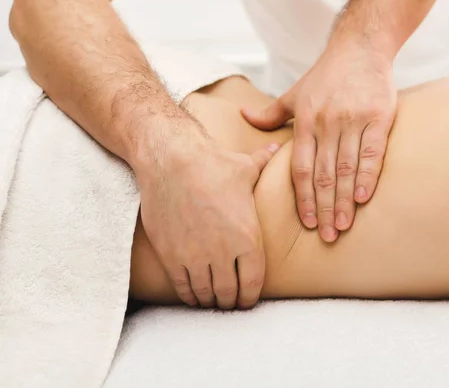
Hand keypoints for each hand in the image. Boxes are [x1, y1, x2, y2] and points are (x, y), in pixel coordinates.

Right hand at [135, 123, 279, 308]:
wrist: (170, 161)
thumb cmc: (212, 164)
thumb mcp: (245, 167)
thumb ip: (264, 164)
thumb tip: (277, 147)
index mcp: (247, 236)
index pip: (253, 283)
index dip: (251, 297)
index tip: (248, 300)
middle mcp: (223, 251)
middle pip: (229, 294)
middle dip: (231, 302)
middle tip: (230, 303)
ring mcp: (195, 256)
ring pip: (206, 294)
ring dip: (210, 301)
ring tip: (212, 300)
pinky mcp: (171, 255)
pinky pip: (183, 287)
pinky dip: (189, 295)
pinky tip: (193, 295)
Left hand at [242, 40, 396, 242]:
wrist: (360, 48)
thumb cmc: (326, 75)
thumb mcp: (294, 92)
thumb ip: (271, 112)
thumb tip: (243, 117)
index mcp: (305, 122)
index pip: (301, 168)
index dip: (303, 198)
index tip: (307, 223)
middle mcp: (326, 123)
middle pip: (323, 175)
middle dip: (323, 208)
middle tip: (327, 236)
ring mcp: (353, 121)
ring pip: (346, 169)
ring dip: (344, 200)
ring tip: (343, 226)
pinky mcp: (379, 117)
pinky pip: (373, 152)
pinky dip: (368, 177)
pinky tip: (363, 199)